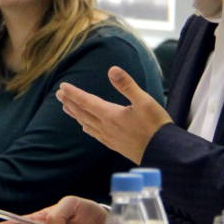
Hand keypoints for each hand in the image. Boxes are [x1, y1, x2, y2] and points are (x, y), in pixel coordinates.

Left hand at [56, 66, 172, 163]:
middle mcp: (106, 127)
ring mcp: (110, 138)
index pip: (86, 101)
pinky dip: (87, 128)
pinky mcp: (116, 145)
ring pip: (87, 124)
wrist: (164, 153)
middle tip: (59, 95)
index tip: (62, 86)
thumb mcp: (144, 101)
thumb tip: (112, 70)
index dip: (73, 93)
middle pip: (83, 113)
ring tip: (67, 109)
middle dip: (70, 102)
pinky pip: (95, 135)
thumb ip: (127, 85)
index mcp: (111, 115)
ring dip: (76, 115)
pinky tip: (86, 127)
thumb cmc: (156, 126)